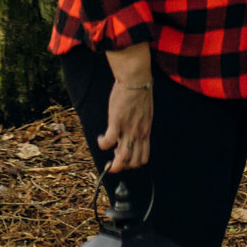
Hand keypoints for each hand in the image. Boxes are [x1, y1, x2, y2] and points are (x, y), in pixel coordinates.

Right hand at [99, 45, 153, 171]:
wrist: (136, 79)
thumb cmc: (140, 92)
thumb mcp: (145, 112)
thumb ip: (140, 123)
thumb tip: (134, 128)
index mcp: (145, 131)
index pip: (143, 157)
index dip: (133, 163)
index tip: (124, 158)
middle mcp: (138, 133)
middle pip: (134, 161)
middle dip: (123, 167)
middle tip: (113, 162)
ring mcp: (128, 129)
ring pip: (123, 158)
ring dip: (114, 165)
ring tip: (107, 164)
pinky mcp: (117, 122)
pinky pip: (109, 141)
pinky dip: (103, 144)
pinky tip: (101, 139)